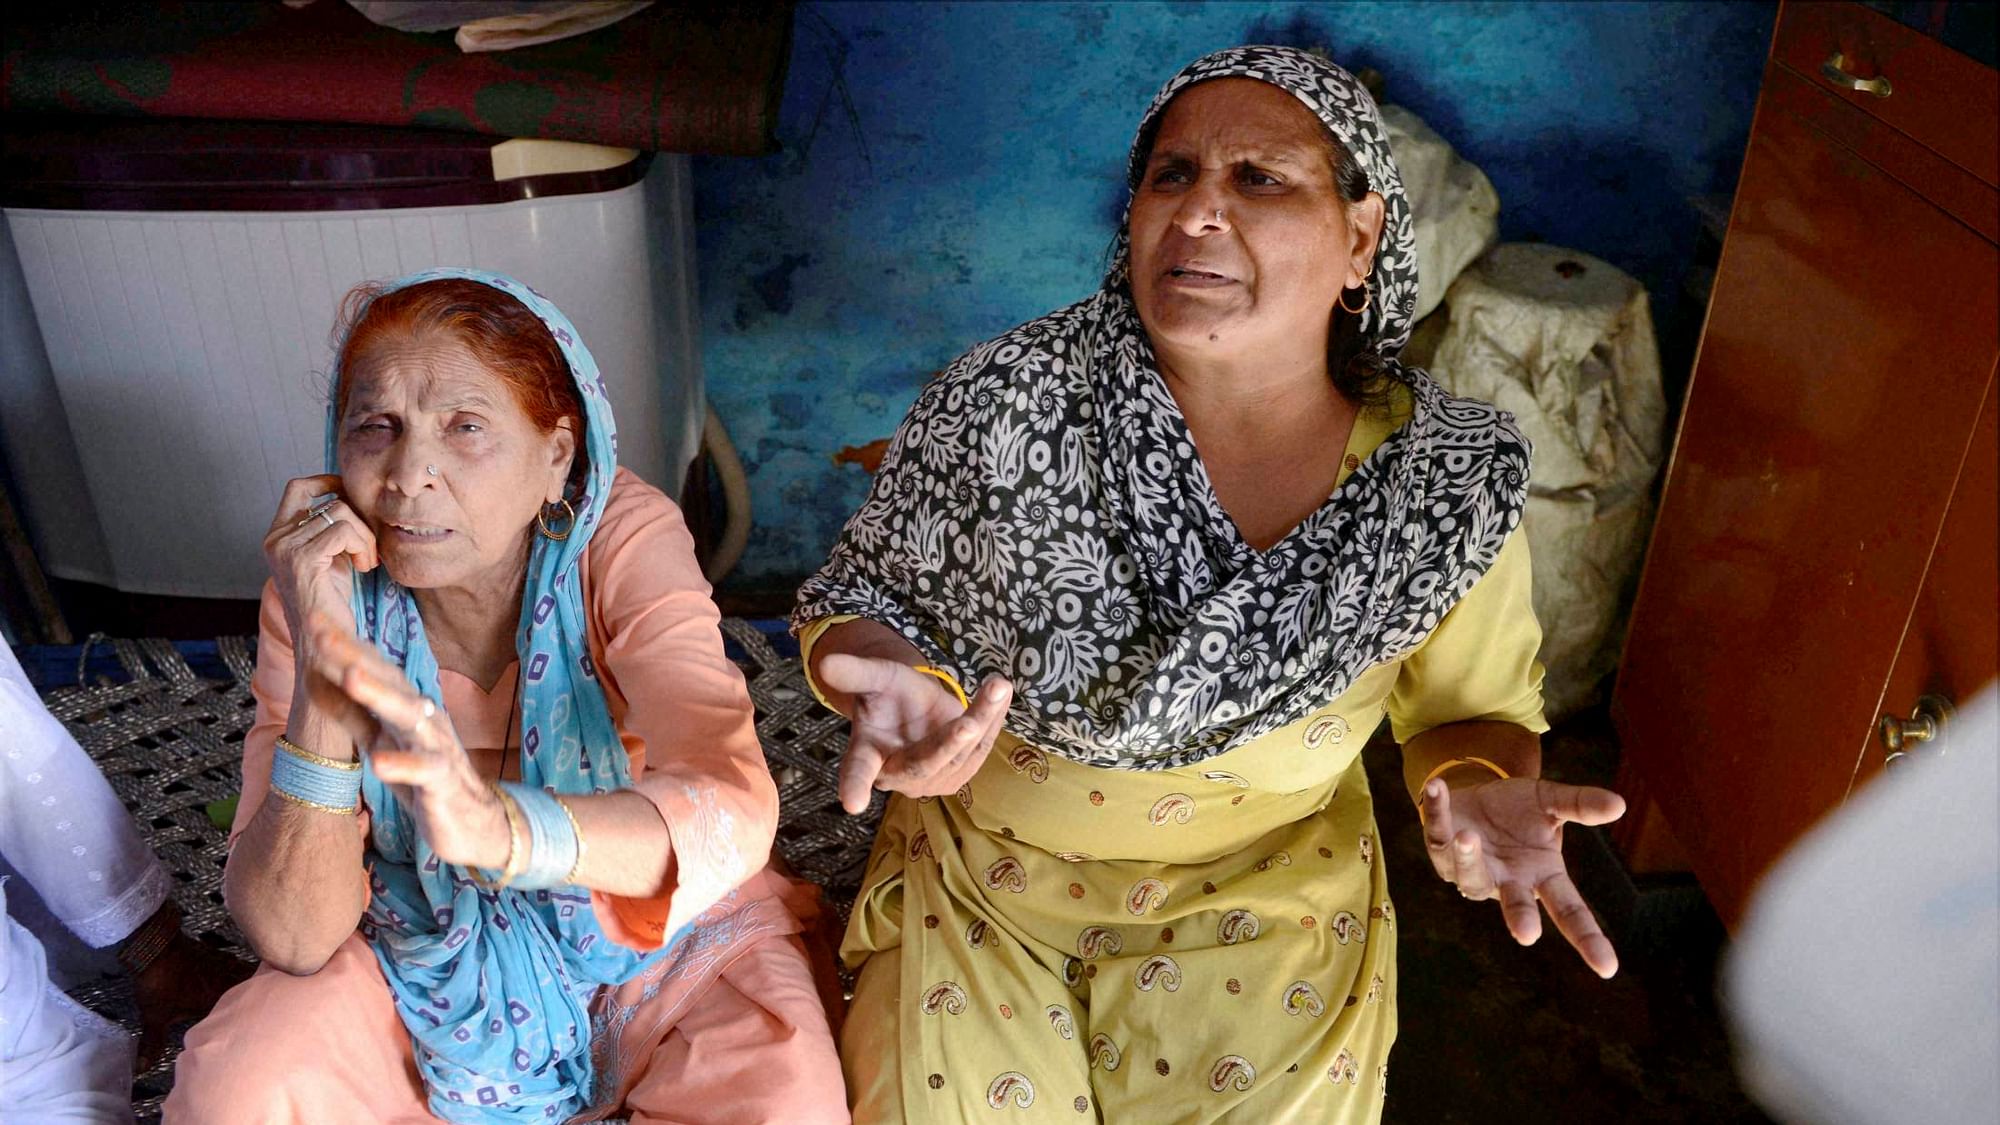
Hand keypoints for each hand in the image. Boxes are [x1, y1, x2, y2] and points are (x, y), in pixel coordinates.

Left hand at [131, 929, 254, 1071]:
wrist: (156, 947)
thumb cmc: (160, 982)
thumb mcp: (155, 1016)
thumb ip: (152, 1043)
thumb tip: (141, 1068)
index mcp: (218, 999)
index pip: (243, 1010)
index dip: (251, 1019)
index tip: (259, 1026)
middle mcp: (228, 981)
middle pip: (253, 989)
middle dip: (260, 998)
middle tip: (267, 1007)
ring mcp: (225, 965)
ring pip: (247, 975)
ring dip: (252, 982)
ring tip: (261, 991)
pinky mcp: (218, 955)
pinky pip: (237, 964)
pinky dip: (240, 970)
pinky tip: (238, 974)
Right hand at [263, 475, 377, 645]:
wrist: (325, 640)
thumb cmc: (331, 601)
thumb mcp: (330, 556)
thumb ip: (331, 528)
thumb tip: (351, 496)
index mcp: (278, 535)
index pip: (298, 487)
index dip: (327, 482)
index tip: (351, 494)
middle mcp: (276, 539)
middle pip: (331, 502)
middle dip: (361, 522)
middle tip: (368, 550)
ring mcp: (285, 548)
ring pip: (341, 514)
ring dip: (365, 538)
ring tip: (366, 562)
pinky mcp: (301, 559)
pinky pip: (343, 531)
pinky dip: (362, 547)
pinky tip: (363, 568)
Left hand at [301, 612, 509, 870]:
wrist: (474, 821)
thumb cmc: (423, 777)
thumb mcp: (380, 741)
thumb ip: (351, 714)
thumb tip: (313, 680)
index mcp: (405, 707)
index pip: (373, 669)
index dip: (344, 646)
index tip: (313, 619)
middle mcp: (423, 718)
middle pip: (389, 682)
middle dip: (355, 657)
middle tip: (322, 633)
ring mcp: (435, 746)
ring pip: (408, 716)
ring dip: (380, 695)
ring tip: (350, 677)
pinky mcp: (443, 780)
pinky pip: (424, 771)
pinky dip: (403, 765)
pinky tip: (379, 764)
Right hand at [814, 655, 1013, 813]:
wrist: (913, 709)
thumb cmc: (888, 696)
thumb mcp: (873, 679)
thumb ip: (854, 674)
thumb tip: (825, 662)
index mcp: (868, 755)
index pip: (858, 770)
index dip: (854, 785)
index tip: (851, 802)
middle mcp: (900, 775)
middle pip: (924, 763)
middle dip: (947, 745)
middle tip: (968, 724)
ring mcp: (934, 778)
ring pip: (962, 752)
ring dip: (983, 719)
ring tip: (998, 687)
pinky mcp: (962, 771)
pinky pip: (982, 745)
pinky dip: (994, 717)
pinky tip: (1002, 692)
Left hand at [1419, 776, 1626, 977]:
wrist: (1478, 797)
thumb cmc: (1519, 811)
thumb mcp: (1551, 802)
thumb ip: (1580, 805)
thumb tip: (1620, 805)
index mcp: (1541, 876)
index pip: (1570, 912)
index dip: (1588, 939)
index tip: (1608, 968)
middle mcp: (1506, 881)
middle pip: (1515, 905)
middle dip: (1520, 917)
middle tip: (1527, 934)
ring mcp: (1471, 869)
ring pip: (1468, 874)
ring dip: (1467, 858)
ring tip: (1468, 837)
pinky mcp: (1440, 848)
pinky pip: (1437, 832)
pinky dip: (1437, 811)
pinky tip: (1437, 788)